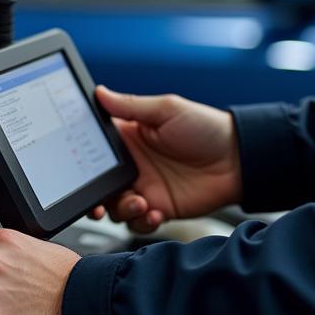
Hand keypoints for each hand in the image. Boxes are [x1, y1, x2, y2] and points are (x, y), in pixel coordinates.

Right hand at [90, 85, 241, 233]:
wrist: (239, 160)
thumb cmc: (207, 128)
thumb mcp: (167, 109)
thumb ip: (131, 105)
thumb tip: (99, 92)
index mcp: (130, 137)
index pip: (94, 149)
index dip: (81, 160)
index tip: (75, 168)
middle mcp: (133, 164)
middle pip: (98, 184)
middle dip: (94, 196)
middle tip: (98, 201)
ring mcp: (145, 188)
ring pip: (115, 206)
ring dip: (121, 208)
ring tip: (139, 201)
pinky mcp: (159, 208)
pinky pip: (138, 222)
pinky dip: (141, 221)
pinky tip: (155, 212)